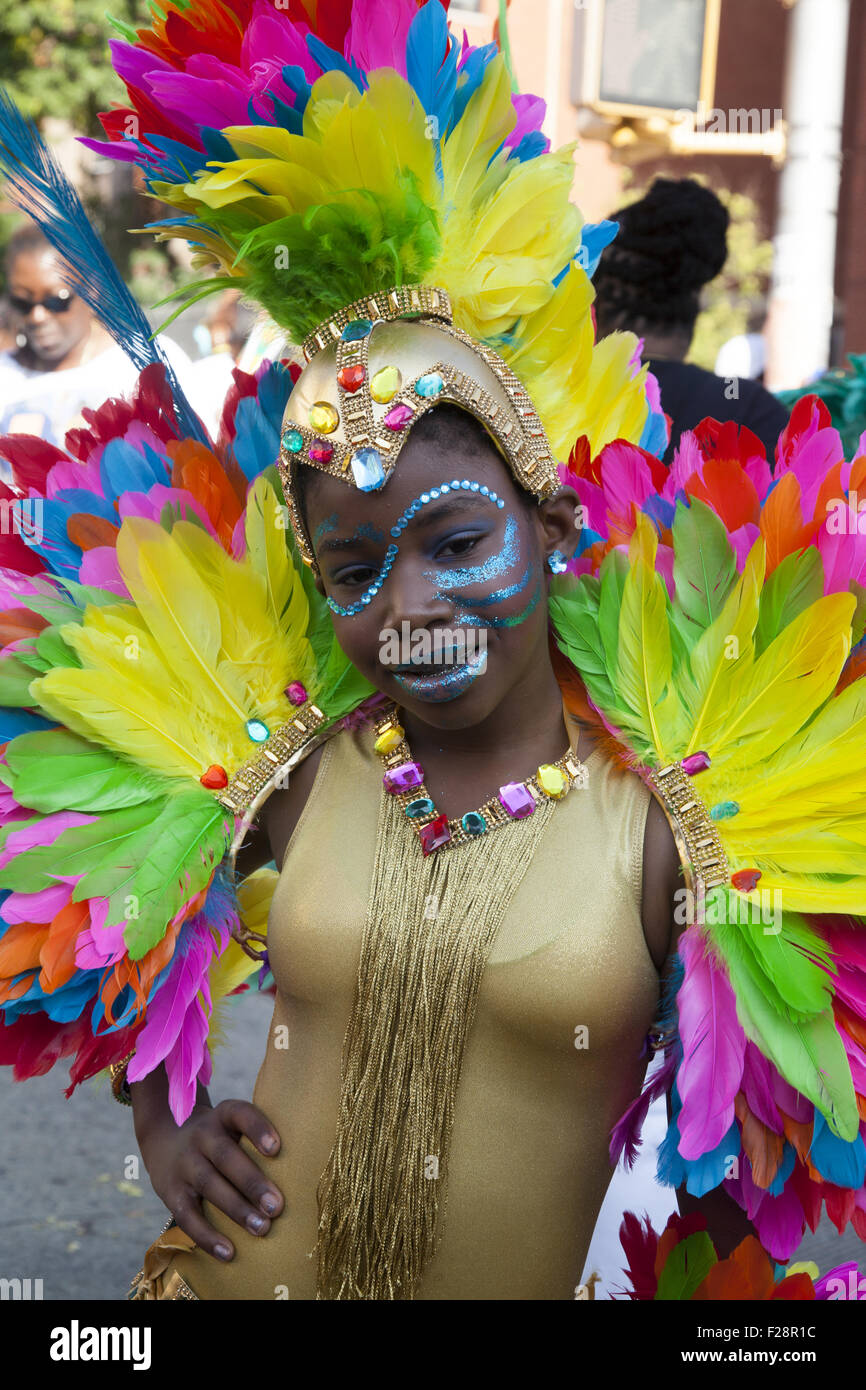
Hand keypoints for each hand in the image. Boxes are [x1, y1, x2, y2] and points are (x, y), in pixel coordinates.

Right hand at [141, 1098, 284, 1260]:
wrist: (165, 1141)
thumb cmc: (219, 1139)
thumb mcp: (232, 1126)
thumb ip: (258, 1141)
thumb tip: (300, 1175)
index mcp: (223, 1116)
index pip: (240, 1114)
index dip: (257, 1129)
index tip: (276, 1148)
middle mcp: (201, 1136)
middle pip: (225, 1156)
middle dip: (252, 1182)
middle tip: (277, 1206)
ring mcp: (184, 1163)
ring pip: (209, 1185)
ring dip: (237, 1209)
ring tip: (262, 1228)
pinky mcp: (170, 1192)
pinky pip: (188, 1216)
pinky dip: (208, 1236)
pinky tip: (229, 1252)